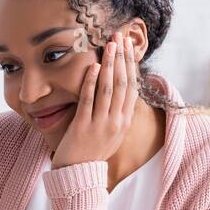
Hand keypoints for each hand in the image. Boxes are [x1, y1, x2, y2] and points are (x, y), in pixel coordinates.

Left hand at [51, 30, 139, 169]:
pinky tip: (93, 67)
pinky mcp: (85, 127)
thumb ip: (114, 111)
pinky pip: (90, 101)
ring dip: (110, 65)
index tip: (127, 46)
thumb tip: (117, 88)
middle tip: (119, 36)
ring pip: (109, 89)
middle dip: (122, 58)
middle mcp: (117, 121)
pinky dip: (92, 83)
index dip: (130, 64)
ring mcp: (102, 124)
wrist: (78, 174)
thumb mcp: (110, 131)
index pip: (131, 87)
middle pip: (123, 83)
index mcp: (124, 121)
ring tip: (109, 45)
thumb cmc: (91, 150)